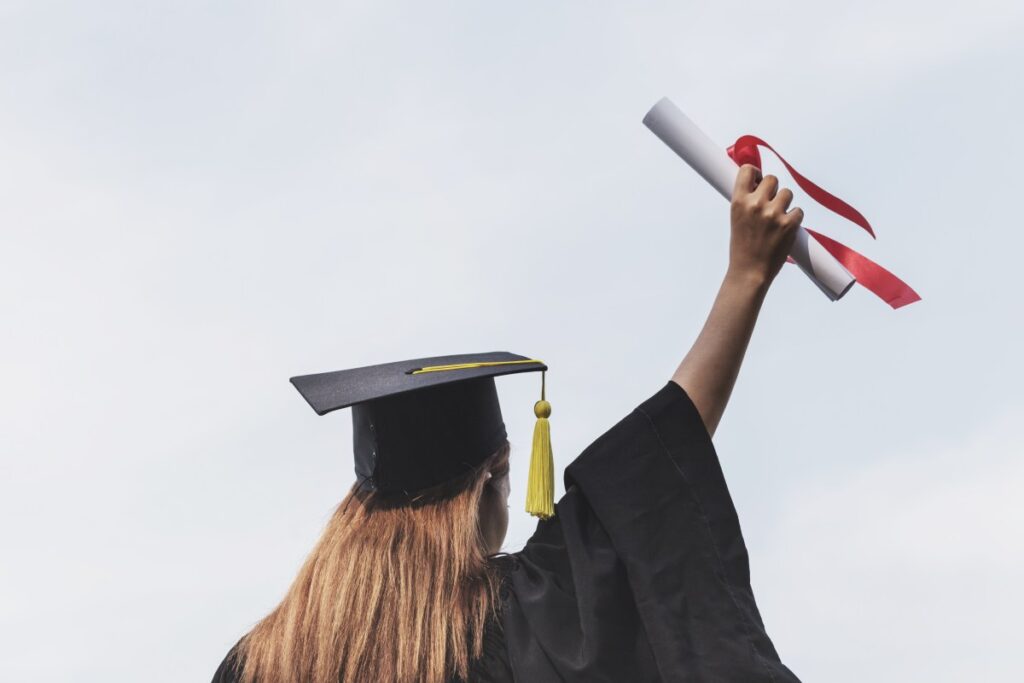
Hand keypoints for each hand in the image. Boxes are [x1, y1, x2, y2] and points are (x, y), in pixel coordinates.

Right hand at [727, 164, 803, 288]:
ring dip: (785, 203)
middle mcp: (755, 205)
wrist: (749, 272)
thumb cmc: (742, 247)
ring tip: (777, 219)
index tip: (758, 181)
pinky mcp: (789, 224)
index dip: (756, 173)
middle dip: (774, 190)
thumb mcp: (737, 219)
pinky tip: (785, 229)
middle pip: (772, 179)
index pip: (748, 170)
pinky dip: (794, 219)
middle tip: (771, 204)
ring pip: (788, 193)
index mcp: (738, 202)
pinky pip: (798, 211)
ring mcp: (773, 214)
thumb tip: (759, 183)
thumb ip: (747, 201)